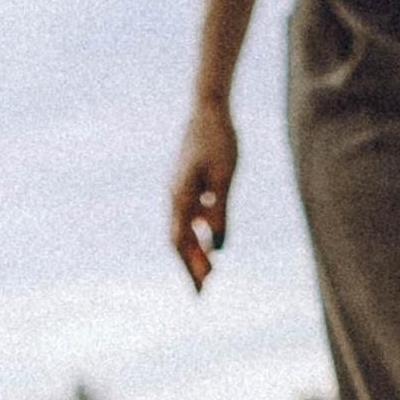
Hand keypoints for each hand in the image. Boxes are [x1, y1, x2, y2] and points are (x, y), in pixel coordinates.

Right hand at [171, 101, 237, 287]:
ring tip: (210, 271)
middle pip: (179, 240)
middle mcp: (174, 196)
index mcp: (181, 197)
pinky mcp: (186, 181)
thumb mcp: (224, 178)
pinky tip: (212, 239)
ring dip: (196, 250)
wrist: (208, 107)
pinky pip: (190, 213)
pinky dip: (200, 230)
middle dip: (190, 266)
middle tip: (203, 292)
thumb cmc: (220, 140)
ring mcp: (178, 188)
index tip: (201, 289)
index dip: (189, 267)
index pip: (181, 242)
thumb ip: (220, 212)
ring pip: (184, 227)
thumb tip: (218, 246)